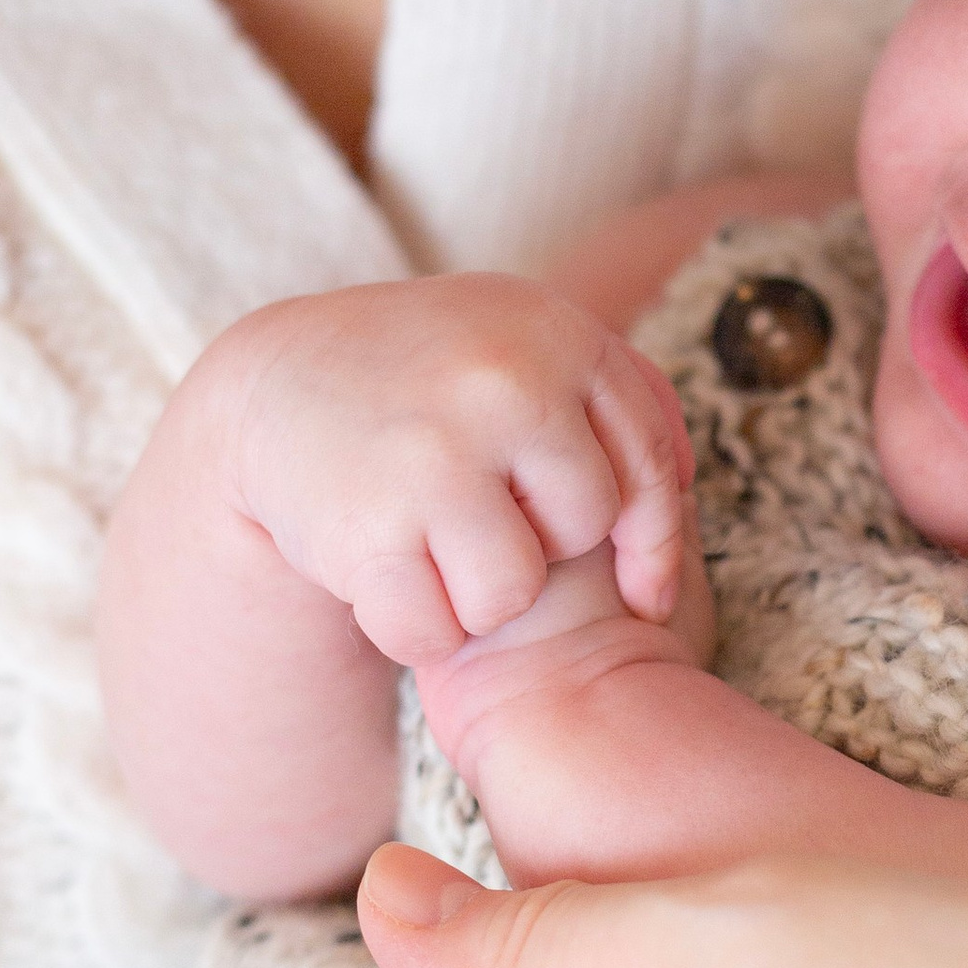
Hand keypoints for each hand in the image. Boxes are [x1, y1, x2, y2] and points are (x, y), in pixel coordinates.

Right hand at [205, 275, 699, 665]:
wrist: (278, 378)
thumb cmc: (433, 369)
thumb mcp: (526, 341)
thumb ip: (616, 392)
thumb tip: (689, 478)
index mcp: (557, 336)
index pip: (648, 465)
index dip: (654, 542)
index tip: (643, 595)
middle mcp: (505, 385)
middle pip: (583, 529)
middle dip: (543, 548)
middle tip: (482, 519)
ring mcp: (434, 453)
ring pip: (508, 593)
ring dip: (473, 598)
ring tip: (434, 547)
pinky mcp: (367, 525)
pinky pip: (427, 631)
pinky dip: (410, 627)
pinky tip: (386, 576)